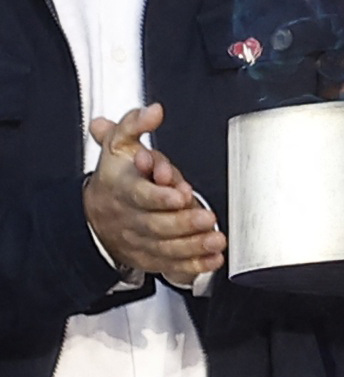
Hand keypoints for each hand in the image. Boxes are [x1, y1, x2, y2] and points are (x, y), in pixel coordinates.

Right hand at [83, 109, 220, 286]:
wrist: (95, 213)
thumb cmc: (116, 176)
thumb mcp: (118, 144)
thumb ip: (134, 125)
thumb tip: (153, 111)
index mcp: (124, 189)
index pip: (140, 194)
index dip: (160, 196)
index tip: (180, 192)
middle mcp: (132, 217)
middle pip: (157, 224)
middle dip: (184, 223)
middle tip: (207, 218)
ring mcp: (140, 239)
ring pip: (166, 246)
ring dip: (193, 246)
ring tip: (215, 240)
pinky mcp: (149, 255)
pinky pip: (170, 264)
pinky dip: (193, 265)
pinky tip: (212, 260)